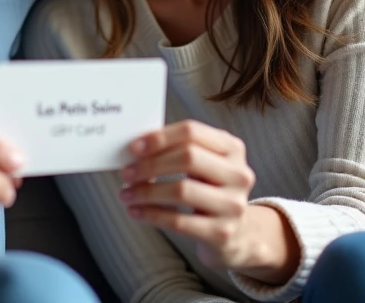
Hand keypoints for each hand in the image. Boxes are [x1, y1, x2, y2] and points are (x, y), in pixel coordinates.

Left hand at [118, 121, 294, 277]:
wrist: (236, 233)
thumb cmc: (209, 189)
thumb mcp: (204, 164)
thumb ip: (178, 150)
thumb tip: (136, 147)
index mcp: (232, 149)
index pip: (192, 132)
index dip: (160, 138)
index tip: (133, 147)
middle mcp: (238, 174)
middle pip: (188, 158)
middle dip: (151, 164)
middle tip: (126, 172)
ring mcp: (233, 205)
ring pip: (181, 190)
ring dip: (146, 191)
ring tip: (126, 193)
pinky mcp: (222, 232)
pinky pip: (178, 221)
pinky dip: (151, 215)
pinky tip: (136, 211)